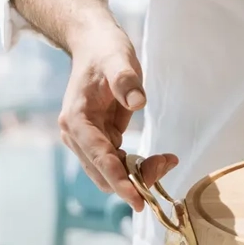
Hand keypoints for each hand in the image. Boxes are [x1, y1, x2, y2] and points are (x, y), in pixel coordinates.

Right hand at [58, 26, 178, 213]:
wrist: (94, 45)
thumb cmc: (105, 52)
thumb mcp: (118, 60)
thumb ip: (126, 81)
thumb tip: (137, 102)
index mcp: (76, 120)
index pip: (98, 157)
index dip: (118, 180)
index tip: (137, 199)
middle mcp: (77, 135)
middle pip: (103, 172)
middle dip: (133, 179)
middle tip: (166, 166)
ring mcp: (87, 139)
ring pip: (111, 172)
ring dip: (138, 174)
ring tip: (167, 160)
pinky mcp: (100, 139)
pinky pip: (118, 162)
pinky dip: (138, 166)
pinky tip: (160, 159)